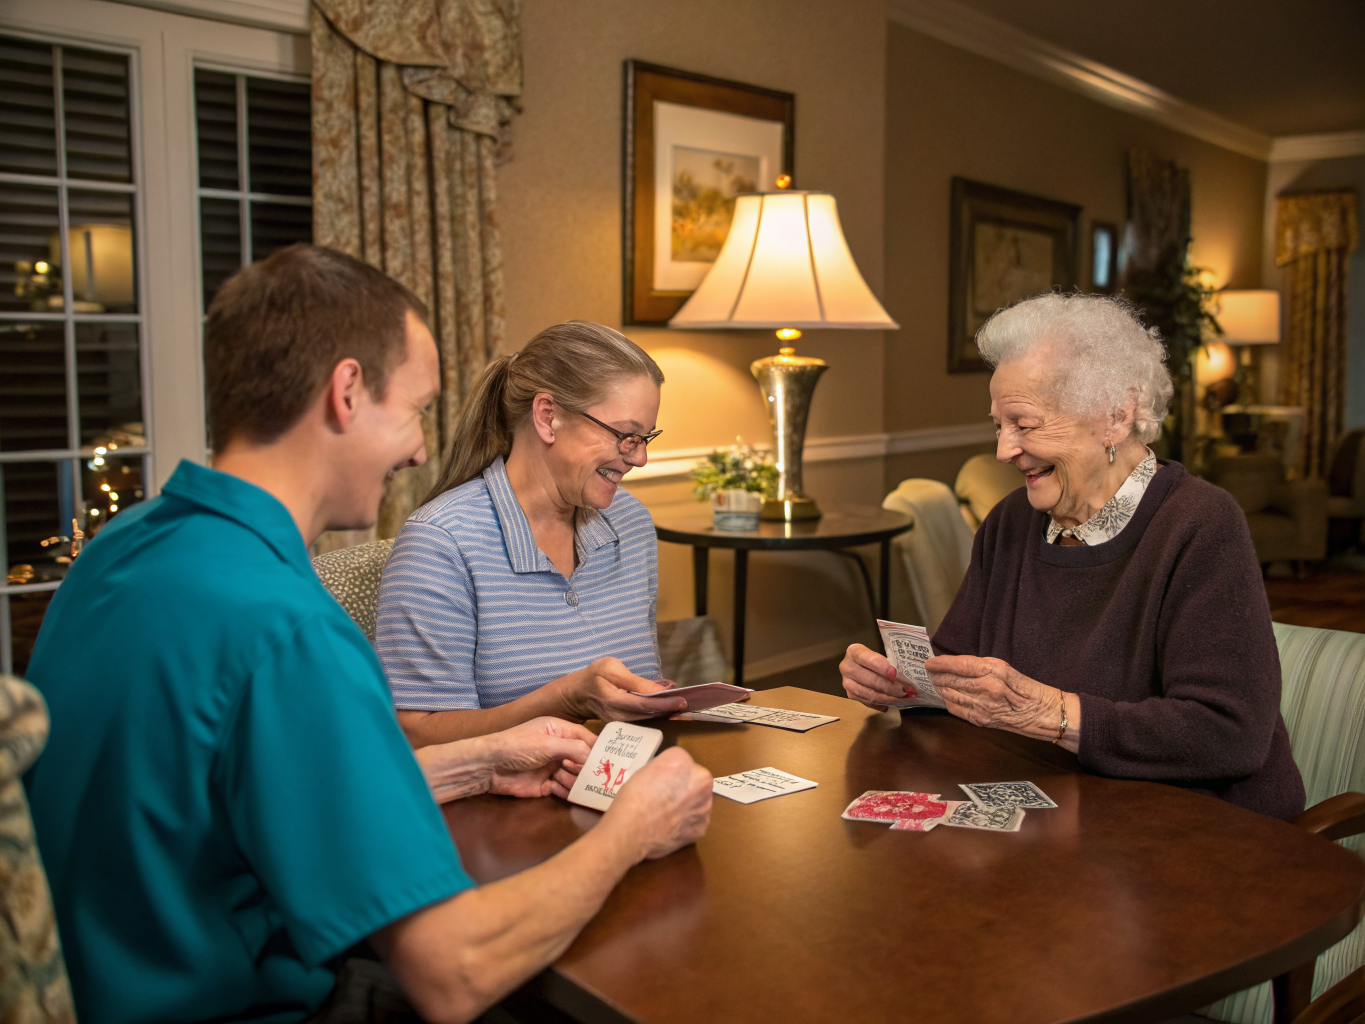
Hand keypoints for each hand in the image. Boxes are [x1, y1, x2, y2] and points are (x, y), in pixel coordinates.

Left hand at [485, 717, 597, 798]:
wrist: (488, 767)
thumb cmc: (516, 746)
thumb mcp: (547, 744)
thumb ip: (574, 749)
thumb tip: (595, 757)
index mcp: (559, 731)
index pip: (586, 738)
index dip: (598, 748)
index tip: (611, 759)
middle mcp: (558, 749)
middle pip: (583, 759)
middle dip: (586, 766)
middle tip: (585, 771)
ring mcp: (552, 767)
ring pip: (575, 776)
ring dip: (573, 778)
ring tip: (559, 776)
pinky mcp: (546, 785)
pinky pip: (564, 789)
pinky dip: (565, 791)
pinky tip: (556, 788)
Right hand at [551, 657, 687, 721]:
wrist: (578, 694)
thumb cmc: (594, 676)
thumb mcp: (611, 668)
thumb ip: (636, 681)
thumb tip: (661, 688)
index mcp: (613, 699)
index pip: (644, 704)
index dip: (665, 703)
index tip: (683, 701)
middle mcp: (618, 716)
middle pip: (650, 716)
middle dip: (672, 710)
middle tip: (693, 705)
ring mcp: (620, 724)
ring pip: (649, 720)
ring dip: (668, 713)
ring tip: (687, 706)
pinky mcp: (624, 725)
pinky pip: (645, 720)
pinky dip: (660, 714)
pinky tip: (673, 708)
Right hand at [603, 746, 712, 859]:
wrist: (630, 833)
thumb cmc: (632, 800)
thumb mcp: (645, 771)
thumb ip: (664, 770)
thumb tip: (669, 778)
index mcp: (682, 760)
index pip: (682, 760)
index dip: (670, 772)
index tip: (660, 782)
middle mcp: (700, 779)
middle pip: (696, 777)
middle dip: (685, 785)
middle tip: (666, 797)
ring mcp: (705, 805)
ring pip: (699, 798)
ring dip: (689, 803)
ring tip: (668, 813)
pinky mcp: (703, 826)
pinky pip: (697, 819)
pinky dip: (687, 822)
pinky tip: (671, 826)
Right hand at [840, 643, 913, 711]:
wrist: (863, 665)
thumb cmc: (877, 657)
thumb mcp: (881, 652)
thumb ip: (891, 660)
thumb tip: (906, 675)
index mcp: (854, 651)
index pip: (866, 659)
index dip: (881, 666)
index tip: (895, 674)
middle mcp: (847, 667)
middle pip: (870, 679)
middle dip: (890, 686)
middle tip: (906, 691)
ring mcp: (847, 682)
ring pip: (868, 694)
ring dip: (888, 698)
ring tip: (902, 698)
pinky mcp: (850, 695)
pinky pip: (867, 702)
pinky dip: (881, 704)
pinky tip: (891, 704)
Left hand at [924, 654, 1058, 737]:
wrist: (1043, 713)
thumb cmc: (1025, 688)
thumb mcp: (1004, 668)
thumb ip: (979, 666)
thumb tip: (955, 664)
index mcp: (994, 670)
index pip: (959, 664)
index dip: (941, 663)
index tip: (929, 661)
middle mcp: (987, 687)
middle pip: (950, 680)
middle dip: (935, 676)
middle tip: (927, 671)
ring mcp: (983, 706)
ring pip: (950, 694)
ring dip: (939, 688)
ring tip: (932, 681)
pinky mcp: (981, 720)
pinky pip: (956, 709)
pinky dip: (948, 701)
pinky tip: (945, 696)